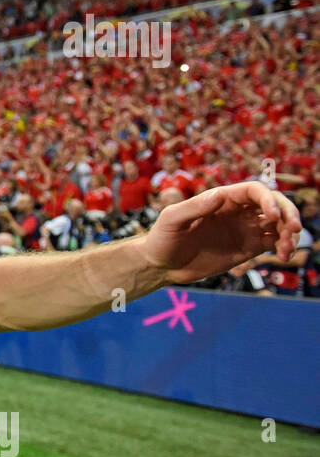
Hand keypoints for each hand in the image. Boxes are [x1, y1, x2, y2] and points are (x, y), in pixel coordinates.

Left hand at [142, 182, 300, 284]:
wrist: (161, 265)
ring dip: (290, 232)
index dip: (269, 199)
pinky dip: (284, 246)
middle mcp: (238, 211)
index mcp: (222, 200)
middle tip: (294, 229)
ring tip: (286, 249)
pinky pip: (274, 242)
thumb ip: (194, 207)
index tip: (272, 215)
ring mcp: (245, 229)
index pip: (255, 191)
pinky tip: (284, 255)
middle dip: (289, 213)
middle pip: (274, 204)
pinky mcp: (248, 248)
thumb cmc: (162, 238)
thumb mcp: (172, 220)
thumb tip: (219, 195)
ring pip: (279, 224)